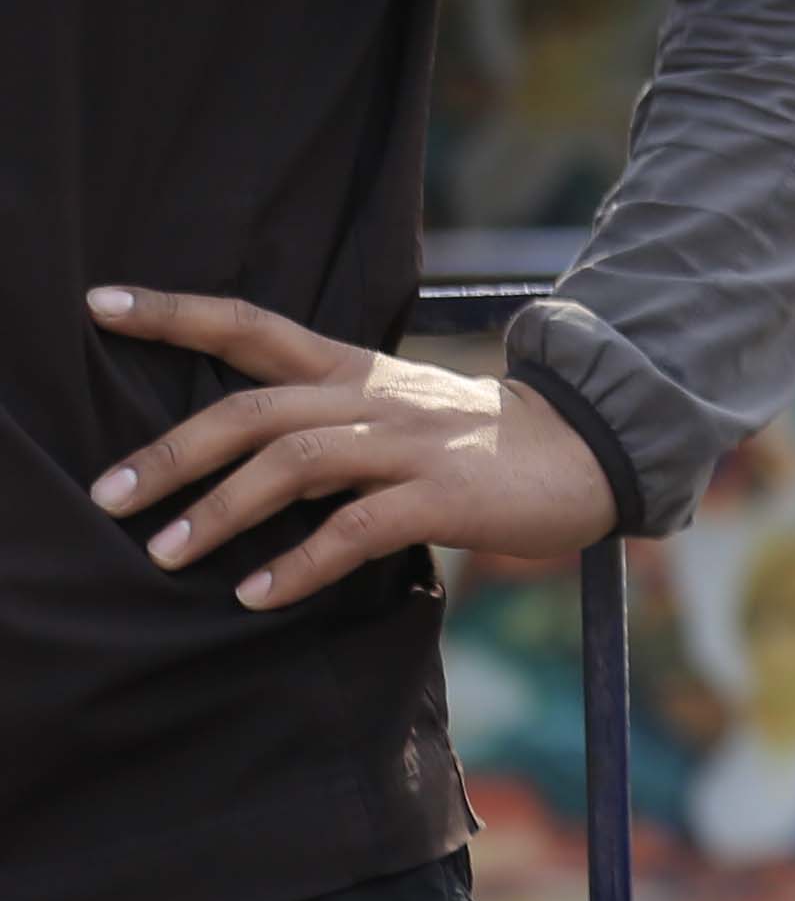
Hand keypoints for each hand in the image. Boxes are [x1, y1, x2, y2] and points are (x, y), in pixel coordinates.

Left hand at [81, 286, 620, 607]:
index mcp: (352, 369)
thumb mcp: (400, 413)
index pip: (247, 324)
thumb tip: (252, 470)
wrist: (590, 453)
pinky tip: (261, 594)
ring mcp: (408, 446)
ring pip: (293, 463)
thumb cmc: (485, 446)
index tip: (98, 307)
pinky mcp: (444, 497)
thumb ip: (331, 425)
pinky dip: (303, 563)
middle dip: (172, 451)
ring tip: (171, 551)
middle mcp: (370, 398)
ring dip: (222, 510)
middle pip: (252, 409)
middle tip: (111, 496)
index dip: (173, 313)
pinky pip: (357, 529)